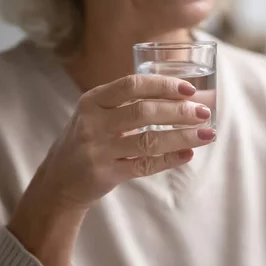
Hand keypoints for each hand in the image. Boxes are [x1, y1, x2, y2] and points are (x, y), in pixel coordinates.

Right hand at [36, 74, 214, 208]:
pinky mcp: (105, 173)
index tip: (189, 89)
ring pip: (148, 140)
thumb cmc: (88, 139)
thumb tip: (181, 96)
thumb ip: (127, 102)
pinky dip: (169, 159)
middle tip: (204, 113)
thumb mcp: (96, 114)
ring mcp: (98, 150)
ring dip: (182, 136)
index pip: (132, 85)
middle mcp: (93, 123)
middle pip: (144, 112)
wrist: (58, 180)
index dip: (163, 85)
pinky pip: (144, 165)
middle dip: (179, 111)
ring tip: (207, 133)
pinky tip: (188, 154)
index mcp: (93, 101)